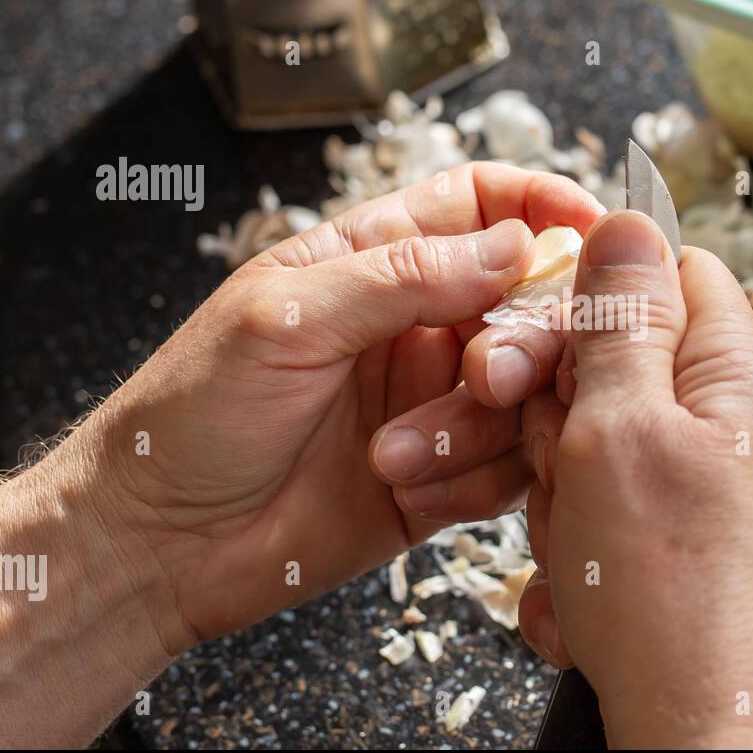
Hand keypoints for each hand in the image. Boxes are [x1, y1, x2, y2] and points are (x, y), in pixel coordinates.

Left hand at [86, 162, 602, 652]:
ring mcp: (434, 403)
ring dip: (484, 427)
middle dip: (526, 339)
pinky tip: (414, 495)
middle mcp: (416, 328)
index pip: (481, 205)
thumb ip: (403, 275)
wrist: (158, 547)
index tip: (593, 231)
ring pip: (529, 394)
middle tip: (486, 375)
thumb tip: (515, 243)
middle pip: (529, 303)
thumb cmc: (192, 415)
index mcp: (373, 262)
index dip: (542, 206)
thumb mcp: (285, 317)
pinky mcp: (444, 478)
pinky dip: (478, 483)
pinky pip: (510, 469)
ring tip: (401, 457)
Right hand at [514, 210, 752, 748]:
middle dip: (556, 408)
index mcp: (736, 373)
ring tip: (574, 547)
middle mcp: (728, 420)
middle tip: (542, 456)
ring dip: (556, 487)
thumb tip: (630, 217)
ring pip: (594, 438)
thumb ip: (621, 320)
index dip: (596, 294)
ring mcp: (700, 481)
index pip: (670, 271)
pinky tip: (581, 589)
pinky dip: (575, 539)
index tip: (545, 337)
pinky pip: (601, 503)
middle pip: (618, 359)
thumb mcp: (624, 430)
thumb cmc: (671, 593)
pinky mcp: (673, 535)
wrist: (702, 734)